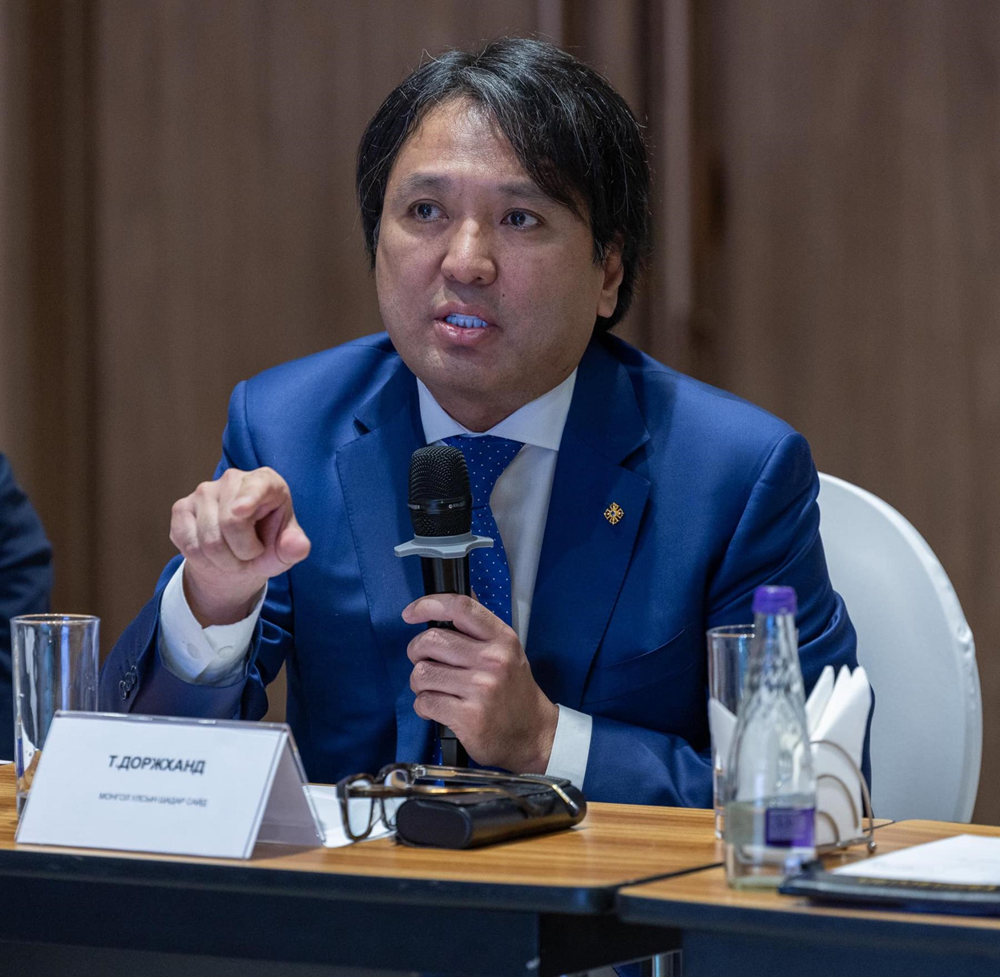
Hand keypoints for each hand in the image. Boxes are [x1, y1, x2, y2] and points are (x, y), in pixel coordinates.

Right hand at [170, 467, 310, 626]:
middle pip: (231, 524)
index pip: (258, 486)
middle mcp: (233, 479)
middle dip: (243, 553)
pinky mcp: (181, 507)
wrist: (237, 556)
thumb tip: (298, 546)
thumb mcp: (286, 550)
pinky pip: (189, 545)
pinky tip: (212, 554)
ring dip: (225, 561)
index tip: (241, 511)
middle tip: (250, 555)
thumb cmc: (267, 545)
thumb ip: (295, 547)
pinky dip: (204, 561)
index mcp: (267, 482)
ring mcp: (204, 491)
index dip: (249, 498)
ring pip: (209, 540)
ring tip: (233, 556)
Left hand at [402, 594, 558, 772]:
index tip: (410, 613)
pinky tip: (436, 708)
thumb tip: (456, 598)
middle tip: (425, 662)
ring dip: (419, 682)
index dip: (428, 605)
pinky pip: (425, 702)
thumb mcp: (507, 651)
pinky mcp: (468, 717)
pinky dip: (423, 706)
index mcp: (502, 639)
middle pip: (430, 640)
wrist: (533, 734)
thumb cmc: (514, 691)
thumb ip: (480, 626)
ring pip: (422, 673)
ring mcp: (481, 689)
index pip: (460, 607)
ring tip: (433, 687)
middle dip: (417, 651)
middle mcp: (493, 660)